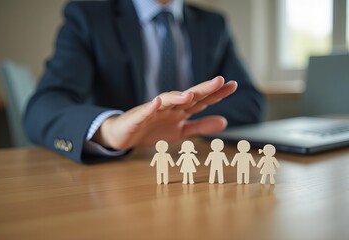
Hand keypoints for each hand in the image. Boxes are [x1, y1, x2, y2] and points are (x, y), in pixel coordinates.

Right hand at [92, 76, 236, 149]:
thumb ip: (201, 126)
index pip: (201, 100)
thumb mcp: (181, 130)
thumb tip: (225, 122)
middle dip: (203, 89)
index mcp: (181, 110)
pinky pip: (145, 112)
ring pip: (167, 101)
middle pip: (188, 96)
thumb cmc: (153, 129)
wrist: (125, 135)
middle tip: (220, 80)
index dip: (217, 93)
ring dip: (178, 96)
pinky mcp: (138, 117)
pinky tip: (157, 102)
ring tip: (190, 94)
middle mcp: (169, 107)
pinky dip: (150, 107)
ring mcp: (153, 111)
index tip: (233, 85)